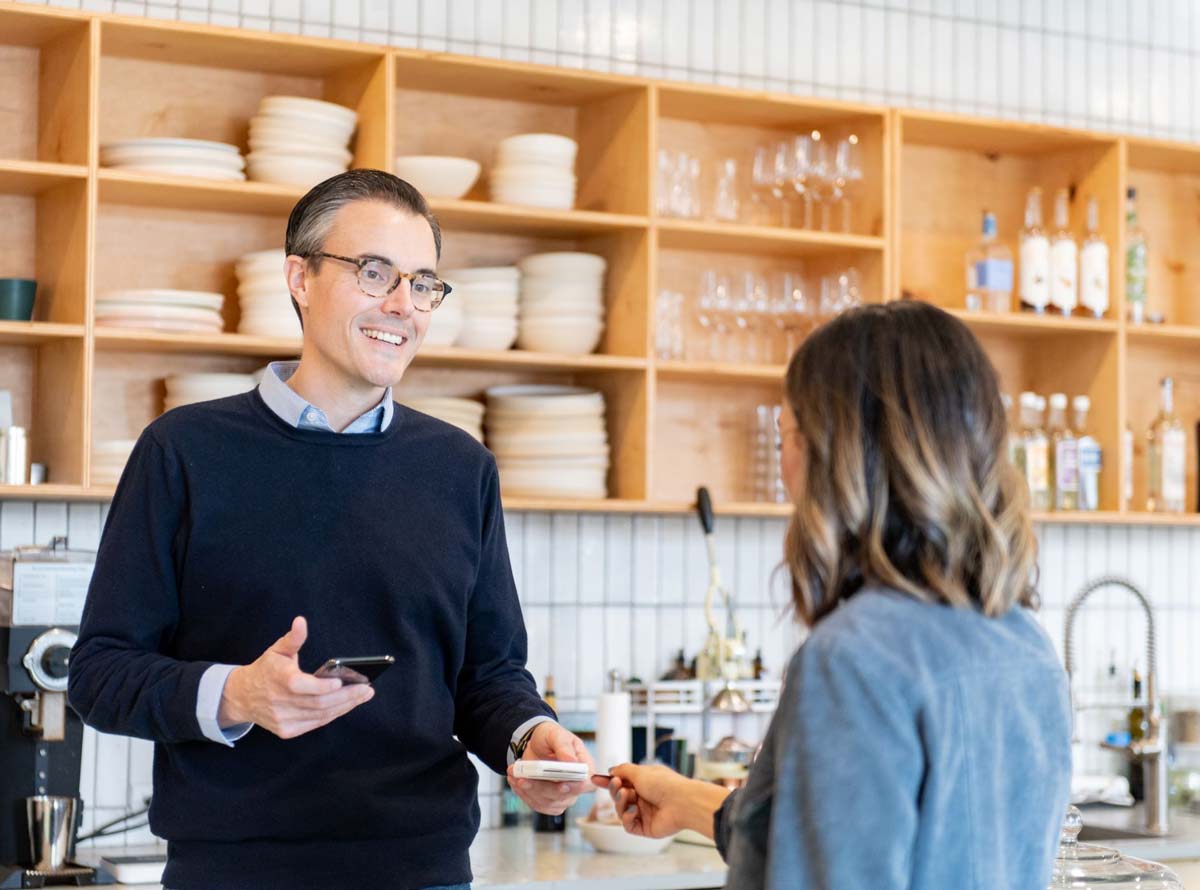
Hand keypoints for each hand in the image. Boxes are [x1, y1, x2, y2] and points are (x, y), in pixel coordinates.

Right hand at [219, 616, 373, 739]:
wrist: (241, 697)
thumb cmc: (266, 669)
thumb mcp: (277, 650)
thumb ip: (293, 638)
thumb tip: (301, 621)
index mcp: (280, 680)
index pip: (305, 687)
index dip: (325, 686)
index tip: (343, 681)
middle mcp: (280, 702)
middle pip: (319, 703)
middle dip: (347, 697)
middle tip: (367, 690)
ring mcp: (283, 719)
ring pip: (320, 715)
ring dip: (344, 707)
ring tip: (362, 696)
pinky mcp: (287, 730)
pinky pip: (315, 723)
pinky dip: (332, 715)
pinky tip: (346, 705)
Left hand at [507, 722, 593, 815]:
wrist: (535, 744)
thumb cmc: (550, 737)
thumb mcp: (556, 735)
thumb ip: (564, 747)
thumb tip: (572, 761)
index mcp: (583, 766)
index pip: (586, 783)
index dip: (576, 786)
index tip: (561, 784)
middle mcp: (575, 785)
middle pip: (563, 796)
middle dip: (541, 787)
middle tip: (523, 778)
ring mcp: (562, 796)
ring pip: (547, 802)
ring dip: (529, 790)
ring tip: (514, 774)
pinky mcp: (548, 802)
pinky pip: (537, 804)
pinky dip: (524, 793)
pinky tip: (515, 780)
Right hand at [593, 764, 729, 838]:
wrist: (682, 802)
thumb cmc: (664, 784)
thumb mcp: (640, 771)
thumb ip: (623, 771)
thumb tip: (611, 771)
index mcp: (644, 783)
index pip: (622, 782)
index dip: (608, 781)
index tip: (595, 779)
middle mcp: (644, 798)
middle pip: (619, 797)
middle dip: (615, 791)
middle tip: (617, 785)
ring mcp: (644, 813)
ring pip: (622, 811)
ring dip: (620, 803)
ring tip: (627, 796)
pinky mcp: (645, 828)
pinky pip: (628, 825)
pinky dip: (628, 817)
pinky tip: (634, 811)